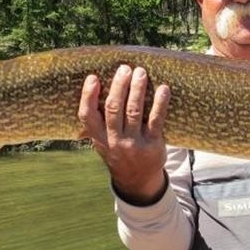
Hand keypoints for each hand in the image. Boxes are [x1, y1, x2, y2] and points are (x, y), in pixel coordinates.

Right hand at [78, 64, 170, 204]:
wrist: (137, 180)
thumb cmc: (118, 152)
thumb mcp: (102, 141)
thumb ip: (98, 121)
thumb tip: (94, 87)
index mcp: (98, 138)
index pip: (87, 116)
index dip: (88, 96)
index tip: (93, 77)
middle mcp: (114, 141)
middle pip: (113, 109)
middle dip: (119, 86)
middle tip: (125, 68)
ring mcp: (133, 143)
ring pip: (133, 111)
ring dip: (137, 89)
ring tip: (140, 72)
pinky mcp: (152, 144)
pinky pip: (156, 120)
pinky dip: (160, 103)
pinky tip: (163, 89)